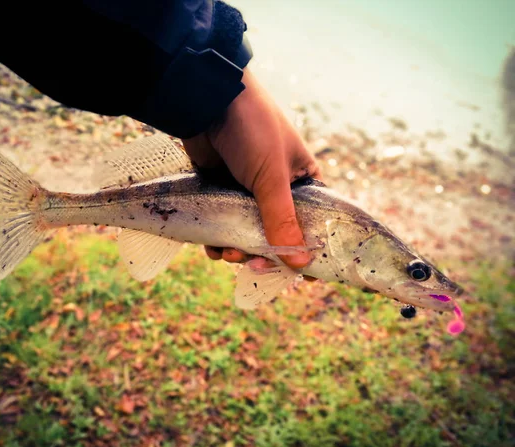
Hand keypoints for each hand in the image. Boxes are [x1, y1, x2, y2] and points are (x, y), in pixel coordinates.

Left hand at [182, 69, 320, 269]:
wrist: (206, 100)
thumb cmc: (252, 130)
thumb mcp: (271, 177)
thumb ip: (282, 220)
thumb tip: (300, 263)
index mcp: (302, 180)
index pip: (311, 223)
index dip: (305, 249)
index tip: (297, 274)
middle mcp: (277, 188)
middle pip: (276, 234)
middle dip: (263, 253)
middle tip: (252, 265)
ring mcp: (246, 191)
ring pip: (246, 233)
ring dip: (238, 250)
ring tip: (228, 254)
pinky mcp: (220, 192)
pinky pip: (223, 225)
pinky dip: (218, 239)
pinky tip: (213, 246)